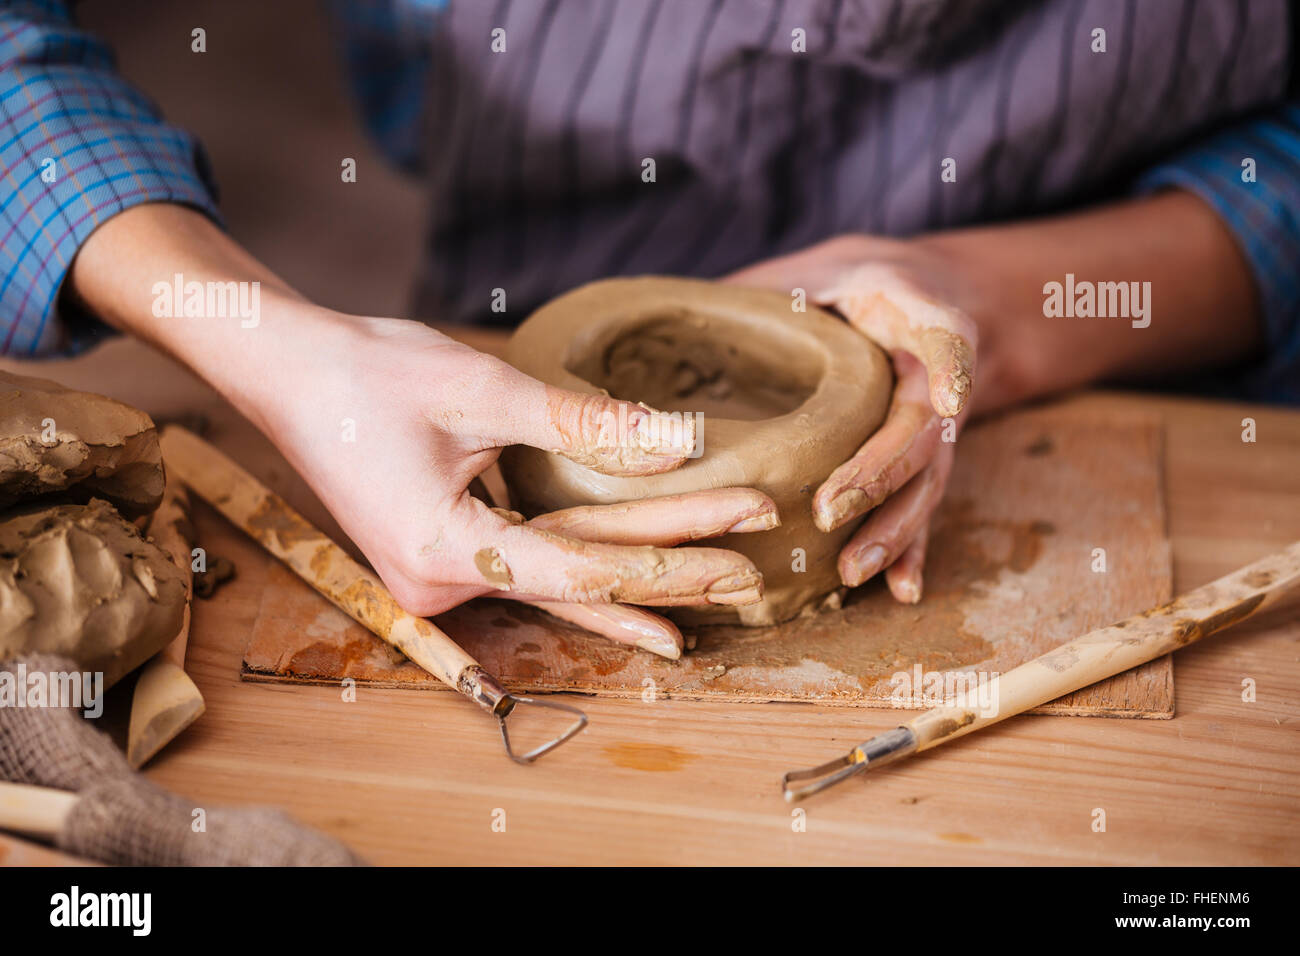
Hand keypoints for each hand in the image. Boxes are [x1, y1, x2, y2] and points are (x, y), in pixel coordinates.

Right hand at [68, 206, 775, 660]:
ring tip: (721, 587)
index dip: (668, 560)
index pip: (582, 566)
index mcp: (442, 550)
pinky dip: (590, 570)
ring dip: (639, 571)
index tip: (740, 553)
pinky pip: (533, 564)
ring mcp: (440, 575)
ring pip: (562, 573)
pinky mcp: (445, 553)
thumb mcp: (483, 388)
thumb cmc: (368, 373)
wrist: (287, 373)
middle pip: (581, 576)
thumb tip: (681, 445)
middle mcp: (441, 582)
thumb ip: (584, 424)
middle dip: (670, 567)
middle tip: (755, 571)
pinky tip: (643, 598)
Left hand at [725, 236, 978, 603]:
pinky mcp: (927, 463)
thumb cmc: (854, 284)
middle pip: (921, 432)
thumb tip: (690, 307)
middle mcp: (937, 380)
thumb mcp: (821, 270)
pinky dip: (911, 550)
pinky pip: (922, 510)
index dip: (953, 366)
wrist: (919, 298)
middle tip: (828, 509)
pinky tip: (899, 591)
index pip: (948, 337)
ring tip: (855, 570)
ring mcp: (937, 429)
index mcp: (919, 317)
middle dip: (878, 474)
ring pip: (926, 483)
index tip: (952, 396)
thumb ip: (772, 287)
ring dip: (893, 529)